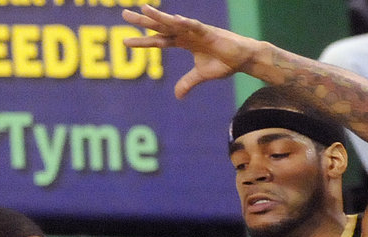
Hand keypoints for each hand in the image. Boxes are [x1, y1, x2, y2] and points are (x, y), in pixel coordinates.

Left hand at [122, 5, 258, 97]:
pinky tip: (173, 18)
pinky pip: (194, 26)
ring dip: (159, 16)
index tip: (126, 41)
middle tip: (125, 13)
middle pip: (160, 27)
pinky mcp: (208, 31)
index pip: (159, 41)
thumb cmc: (223, 63)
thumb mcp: (201, 75)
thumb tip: (177, 95)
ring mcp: (196, 31)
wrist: (242, 59)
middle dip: (143, 21)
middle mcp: (186, 33)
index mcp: (184, 42)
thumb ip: (188, 82)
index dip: (143, 41)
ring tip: (143, 9)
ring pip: (173, 22)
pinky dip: (184, 22)